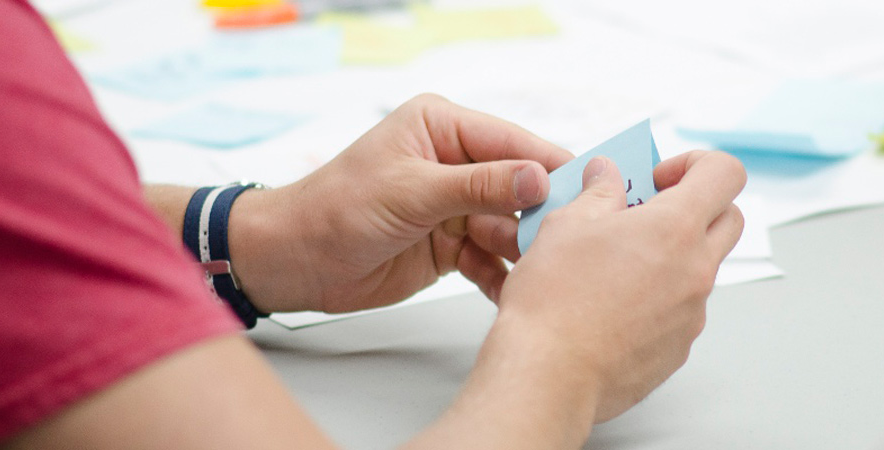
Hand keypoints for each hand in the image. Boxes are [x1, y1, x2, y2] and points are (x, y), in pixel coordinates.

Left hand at [229, 94, 574, 312]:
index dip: (551, 166)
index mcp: (443, 127)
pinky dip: (502, 277)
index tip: (589, 190)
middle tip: (567, 241)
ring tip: (542, 272)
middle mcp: (455, 162)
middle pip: (519, 188)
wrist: (294, 262)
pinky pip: (492, 259)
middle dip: (541, 216)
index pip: (513, 143)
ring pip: (510, 227)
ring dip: (523, 251)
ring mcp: (455, 206)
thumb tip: (539, 178)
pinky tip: (516, 292)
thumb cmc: (335, 209)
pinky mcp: (453, 245)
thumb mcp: (412, 191)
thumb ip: (480, 185)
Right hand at [491, 151, 744, 421]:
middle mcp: (696, 270)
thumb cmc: (554, 300)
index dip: (696, 164)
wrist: (548, 374)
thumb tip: (607, 174)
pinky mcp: (679, 348)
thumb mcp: (566, 224)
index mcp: (675, 228)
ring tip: (617, 265)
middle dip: (697, 207)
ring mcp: (692, 313)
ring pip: (702, 268)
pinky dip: (658, 298)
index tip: (659, 178)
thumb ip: (598, 192)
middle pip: (729, 220)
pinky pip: (682, 310)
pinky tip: (613, 307)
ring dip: (673, 256)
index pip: (725, 174)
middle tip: (648, 214)